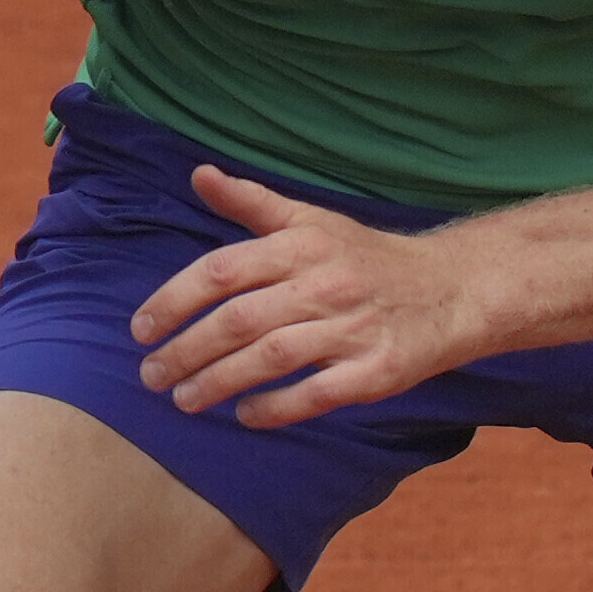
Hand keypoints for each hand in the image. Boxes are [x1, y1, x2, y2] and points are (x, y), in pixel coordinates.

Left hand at [126, 164, 502, 426]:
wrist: (452, 290)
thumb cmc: (367, 257)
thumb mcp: (311, 221)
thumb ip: (252, 203)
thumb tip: (200, 175)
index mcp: (302, 244)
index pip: (221, 271)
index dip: (173, 301)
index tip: (141, 330)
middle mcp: (325, 283)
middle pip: (239, 320)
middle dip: (187, 351)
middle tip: (152, 376)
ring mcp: (353, 328)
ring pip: (271, 358)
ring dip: (220, 382)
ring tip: (185, 400)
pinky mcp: (378, 371)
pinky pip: (317, 394)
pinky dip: (276, 408)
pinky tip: (245, 416)